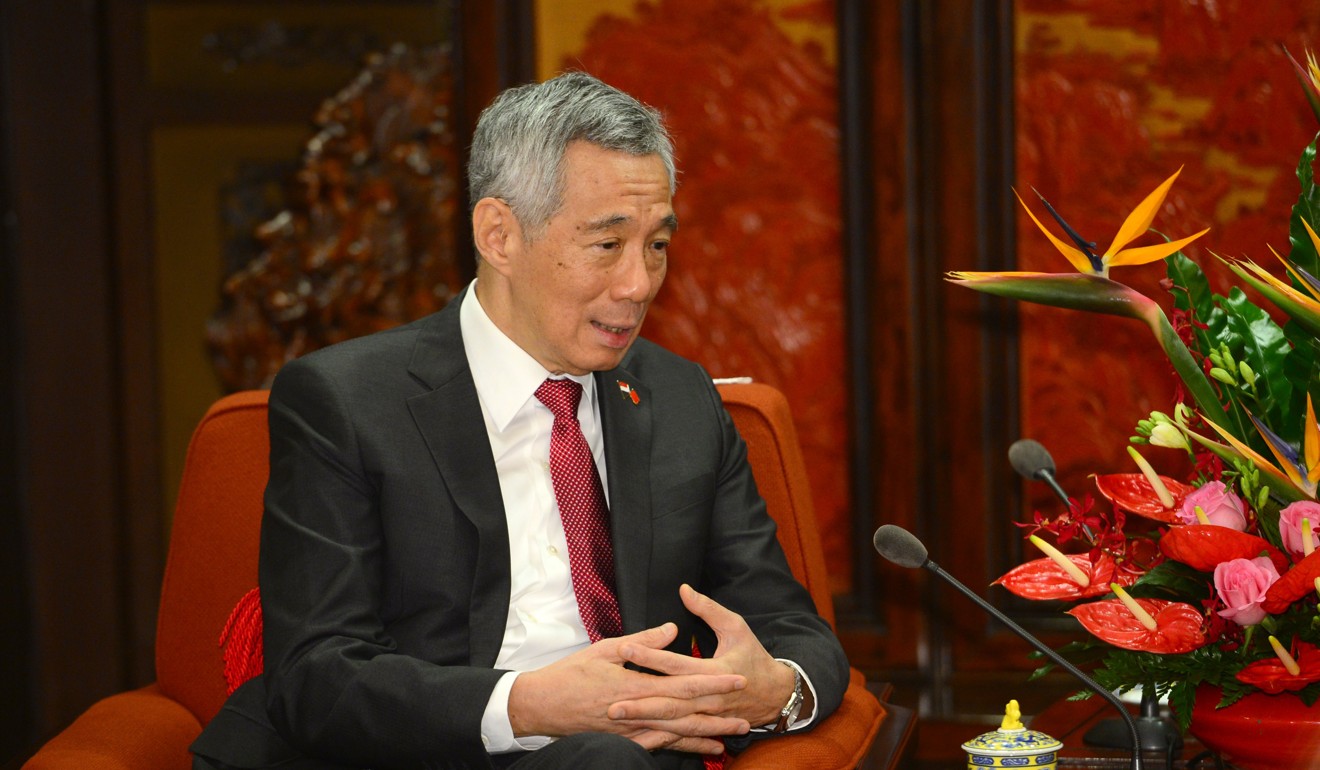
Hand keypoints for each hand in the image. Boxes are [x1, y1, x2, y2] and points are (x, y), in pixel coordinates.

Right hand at [507, 621, 749, 753]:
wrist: (541, 706)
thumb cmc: (570, 674)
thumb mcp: (605, 649)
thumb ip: (643, 642)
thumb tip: (673, 629)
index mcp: (636, 685)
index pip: (682, 684)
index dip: (712, 682)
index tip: (737, 678)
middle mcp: (638, 712)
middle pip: (686, 714)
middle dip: (718, 715)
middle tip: (747, 715)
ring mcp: (632, 730)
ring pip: (676, 734)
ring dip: (705, 735)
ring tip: (731, 737)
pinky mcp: (625, 739)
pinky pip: (659, 745)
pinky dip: (682, 747)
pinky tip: (700, 749)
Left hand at [609, 584, 799, 731]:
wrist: (777, 695)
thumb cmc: (754, 656)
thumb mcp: (736, 627)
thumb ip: (708, 609)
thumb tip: (683, 589)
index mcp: (717, 671)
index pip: (677, 664)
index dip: (650, 656)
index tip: (625, 648)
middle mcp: (711, 697)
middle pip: (670, 700)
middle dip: (639, 701)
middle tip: (611, 701)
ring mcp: (709, 716)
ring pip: (672, 721)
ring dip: (645, 720)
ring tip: (617, 716)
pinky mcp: (707, 726)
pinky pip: (680, 733)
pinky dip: (659, 735)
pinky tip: (638, 733)